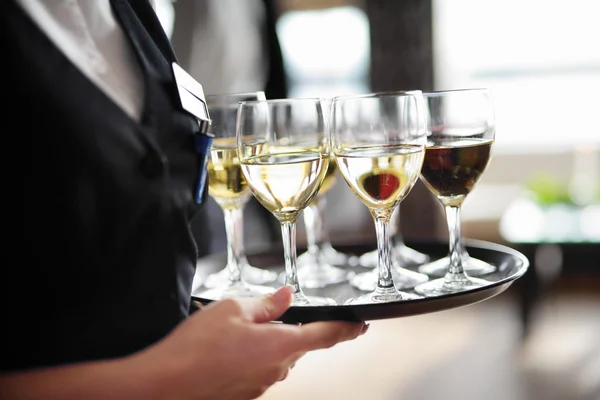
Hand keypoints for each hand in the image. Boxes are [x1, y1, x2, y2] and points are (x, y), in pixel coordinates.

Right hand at [137, 286, 367, 399]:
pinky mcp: (245, 394)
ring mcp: (261, 385)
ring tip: (230, 334)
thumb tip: (286, 296)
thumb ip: (267, 303)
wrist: (164, 384)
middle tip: (258, 317)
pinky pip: (257, 370)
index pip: (327, 335)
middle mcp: (277, 369)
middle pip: (296, 344)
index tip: (359, 325)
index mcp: (281, 345)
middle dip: (286, 329)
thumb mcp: (234, 308)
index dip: (347, 329)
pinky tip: (223, 351)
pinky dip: (248, 357)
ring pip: (274, 357)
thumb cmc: (197, 347)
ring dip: (263, 343)